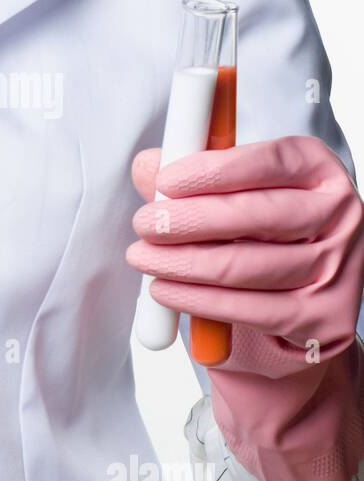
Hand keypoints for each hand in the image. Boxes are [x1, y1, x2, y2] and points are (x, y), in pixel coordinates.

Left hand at [128, 135, 363, 480]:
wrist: (298, 303)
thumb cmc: (260, 234)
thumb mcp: (233, 194)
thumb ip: (193, 176)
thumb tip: (147, 166)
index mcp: (317, 170)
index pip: (268, 161)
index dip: (213, 170)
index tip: (165, 180)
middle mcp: (338, 216)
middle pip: (257, 215)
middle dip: (190, 220)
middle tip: (145, 223)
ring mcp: (337, 269)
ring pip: (246, 265)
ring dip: (183, 262)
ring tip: (141, 256)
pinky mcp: (324, 318)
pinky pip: (249, 309)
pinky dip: (197, 300)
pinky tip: (164, 289)